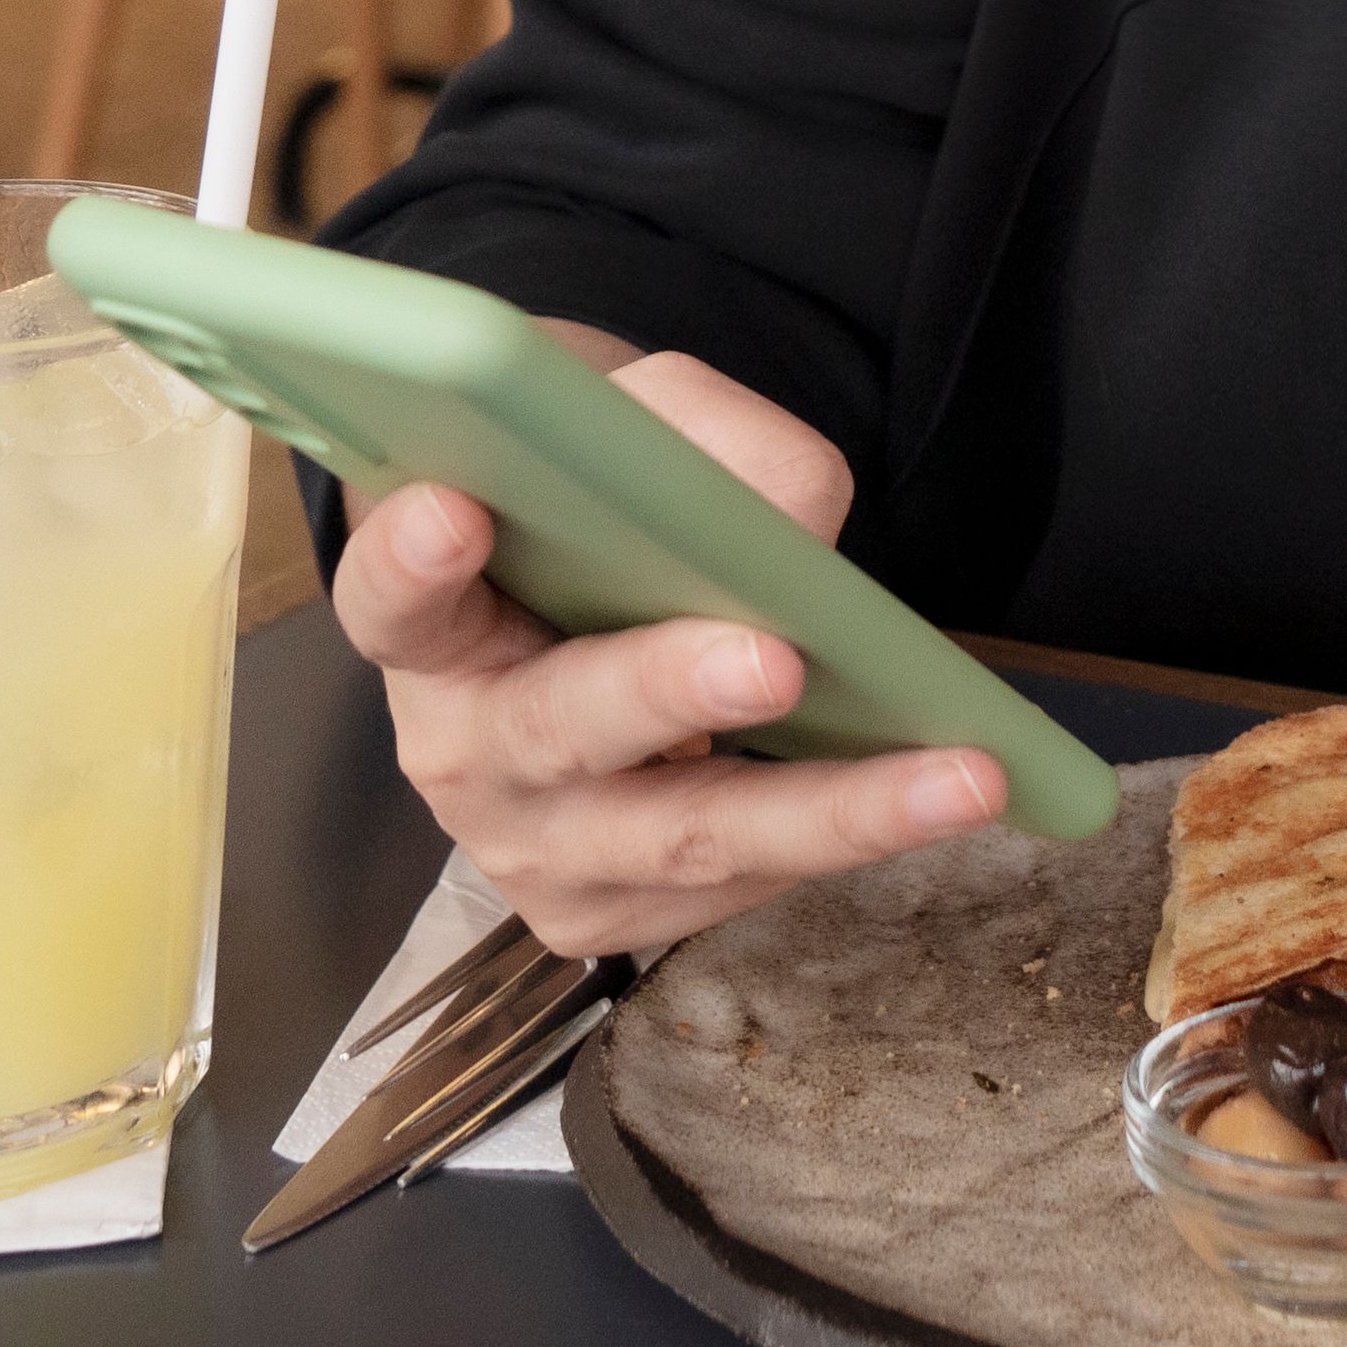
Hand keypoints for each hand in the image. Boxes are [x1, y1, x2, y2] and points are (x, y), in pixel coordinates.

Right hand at [328, 346, 1005, 952]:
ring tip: (957, 775)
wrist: (588, 624)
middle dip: (669, 692)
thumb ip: (691, 437)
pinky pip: (739, 883)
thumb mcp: (626, 431)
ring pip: (682, 840)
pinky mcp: (609, 915)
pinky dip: (846, 837)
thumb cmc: (592, 511)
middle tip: (773, 660)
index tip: (455, 509)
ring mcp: (531, 850)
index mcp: (428, 628)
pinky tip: (942, 796)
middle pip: (557, 730)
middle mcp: (460, 751)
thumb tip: (791, 519)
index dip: (412, 562)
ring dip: (830, 809)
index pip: (389, 599)